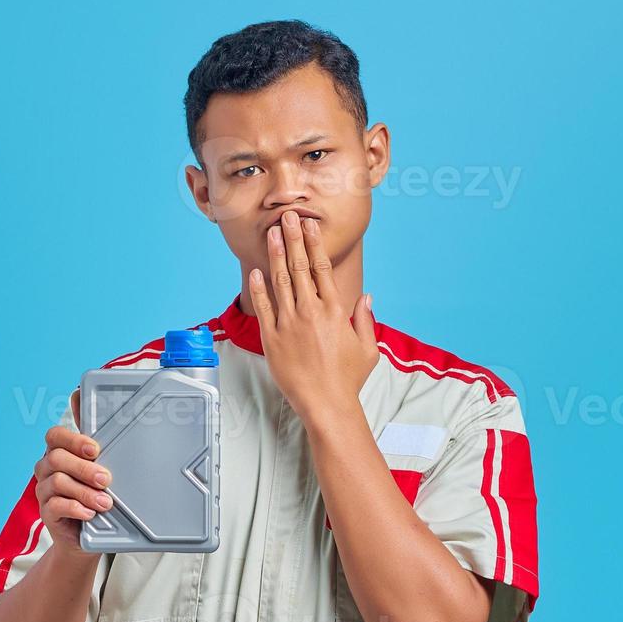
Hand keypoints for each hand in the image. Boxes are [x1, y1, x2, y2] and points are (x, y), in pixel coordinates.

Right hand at [33, 390, 112, 552]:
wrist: (85, 536)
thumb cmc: (94, 493)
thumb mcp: (99, 465)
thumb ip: (94, 437)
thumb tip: (84, 395)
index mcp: (59, 452)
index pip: (55, 436)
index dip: (74, 440)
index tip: (95, 449)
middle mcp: (47, 469)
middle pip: (57, 458)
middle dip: (84, 468)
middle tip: (106, 479)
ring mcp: (44, 491)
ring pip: (58, 482)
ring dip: (85, 491)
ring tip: (105, 502)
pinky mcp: (47, 513)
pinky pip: (56, 506)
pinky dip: (76, 508)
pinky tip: (90, 513)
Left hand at [247, 209, 377, 419]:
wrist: (327, 405)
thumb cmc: (348, 379)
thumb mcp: (368, 349)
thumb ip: (365, 320)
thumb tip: (367, 298)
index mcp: (335, 311)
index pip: (322, 269)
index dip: (314, 244)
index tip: (309, 226)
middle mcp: (311, 312)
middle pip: (300, 267)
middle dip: (293, 239)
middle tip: (286, 216)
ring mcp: (290, 324)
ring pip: (281, 282)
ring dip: (276, 255)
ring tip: (271, 233)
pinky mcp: (273, 339)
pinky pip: (263, 308)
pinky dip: (259, 289)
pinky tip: (255, 271)